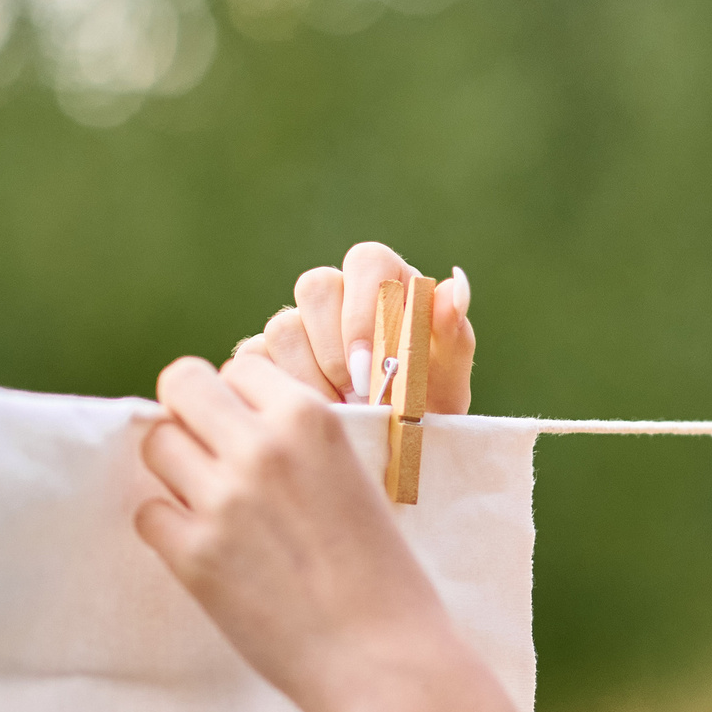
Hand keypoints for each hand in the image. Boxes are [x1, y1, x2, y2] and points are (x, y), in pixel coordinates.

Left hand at [135, 352, 460, 711]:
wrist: (385, 659)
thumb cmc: (386, 577)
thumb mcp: (358, 481)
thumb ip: (303, 447)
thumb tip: (242, 427)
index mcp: (313, 420)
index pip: (240, 367)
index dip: (237, 397)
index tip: (246, 427)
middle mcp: (263, 447)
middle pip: (182, 384)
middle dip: (189, 412)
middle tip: (207, 452)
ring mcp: (224, 500)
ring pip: (156, 445)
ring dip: (175, 469)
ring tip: (207, 503)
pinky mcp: (196, 555)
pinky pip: (148, 513)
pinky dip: (168, 527)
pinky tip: (205, 547)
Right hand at [235, 241, 476, 412]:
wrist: (395, 451)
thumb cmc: (427, 408)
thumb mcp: (446, 379)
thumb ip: (452, 333)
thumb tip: (455, 286)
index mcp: (387, 283)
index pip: (366, 261)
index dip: (364, 306)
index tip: (373, 362)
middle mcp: (338, 295)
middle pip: (316, 286)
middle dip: (336, 348)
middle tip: (359, 392)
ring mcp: (299, 323)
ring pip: (283, 326)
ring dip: (313, 376)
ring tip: (345, 410)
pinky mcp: (267, 355)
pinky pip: (256, 358)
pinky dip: (286, 389)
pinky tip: (317, 411)